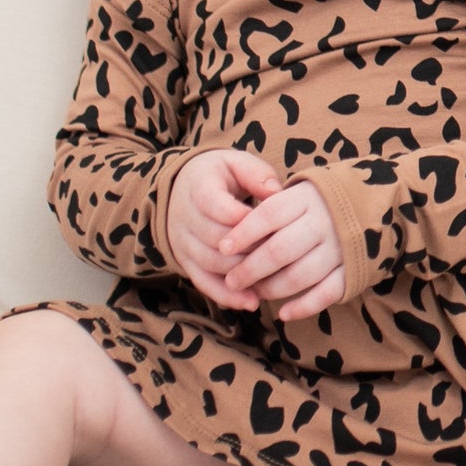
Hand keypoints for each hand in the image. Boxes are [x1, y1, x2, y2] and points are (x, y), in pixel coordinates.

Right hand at [167, 150, 283, 310]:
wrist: (184, 187)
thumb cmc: (220, 175)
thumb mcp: (238, 163)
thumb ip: (257, 175)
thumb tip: (277, 193)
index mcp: (198, 188)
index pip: (220, 208)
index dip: (248, 220)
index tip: (276, 226)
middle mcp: (184, 217)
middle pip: (216, 240)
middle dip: (250, 249)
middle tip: (282, 254)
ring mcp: (182, 243)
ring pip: (211, 264)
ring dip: (242, 274)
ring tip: (274, 280)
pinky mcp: (185, 262)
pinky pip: (203, 283)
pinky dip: (226, 296)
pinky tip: (251, 302)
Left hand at [220, 178, 346, 322]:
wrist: (377, 201)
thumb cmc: (324, 199)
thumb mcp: (302, 190)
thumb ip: (274, 207)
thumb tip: (235, 237)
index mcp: (308, 198)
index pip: (269, 215)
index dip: (243, 233)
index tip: (223, 247)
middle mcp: (325, 221)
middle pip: (279, 250)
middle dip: (250, 269)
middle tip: (232, 279)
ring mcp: (340, 247)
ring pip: (298, 276)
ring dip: (271, 289)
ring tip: (255, 292)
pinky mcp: (353, 269)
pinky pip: (325, 294)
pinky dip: (303, 307)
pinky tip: (283, 313)